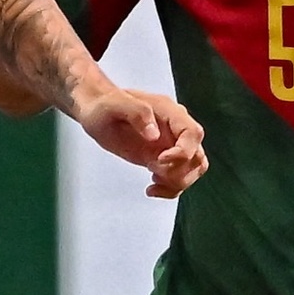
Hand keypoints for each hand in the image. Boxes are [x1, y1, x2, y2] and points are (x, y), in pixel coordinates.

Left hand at [75, 85, 206, 198]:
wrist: (97, 113)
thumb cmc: (104, 106)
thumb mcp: (114, 105)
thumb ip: (137, 113)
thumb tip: (154, 135)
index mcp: (169, 112)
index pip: (192, 134)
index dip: (183, 152)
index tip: (160, 160)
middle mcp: (175, 129)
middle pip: (197, 156)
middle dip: (178, 171)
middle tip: (152, 169)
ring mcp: (171, 145)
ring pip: (193, 169)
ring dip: (177, 182)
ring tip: (153, 181)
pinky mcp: (164, 159)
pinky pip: (180, 178)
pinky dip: (171, 189)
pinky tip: (151, 189)